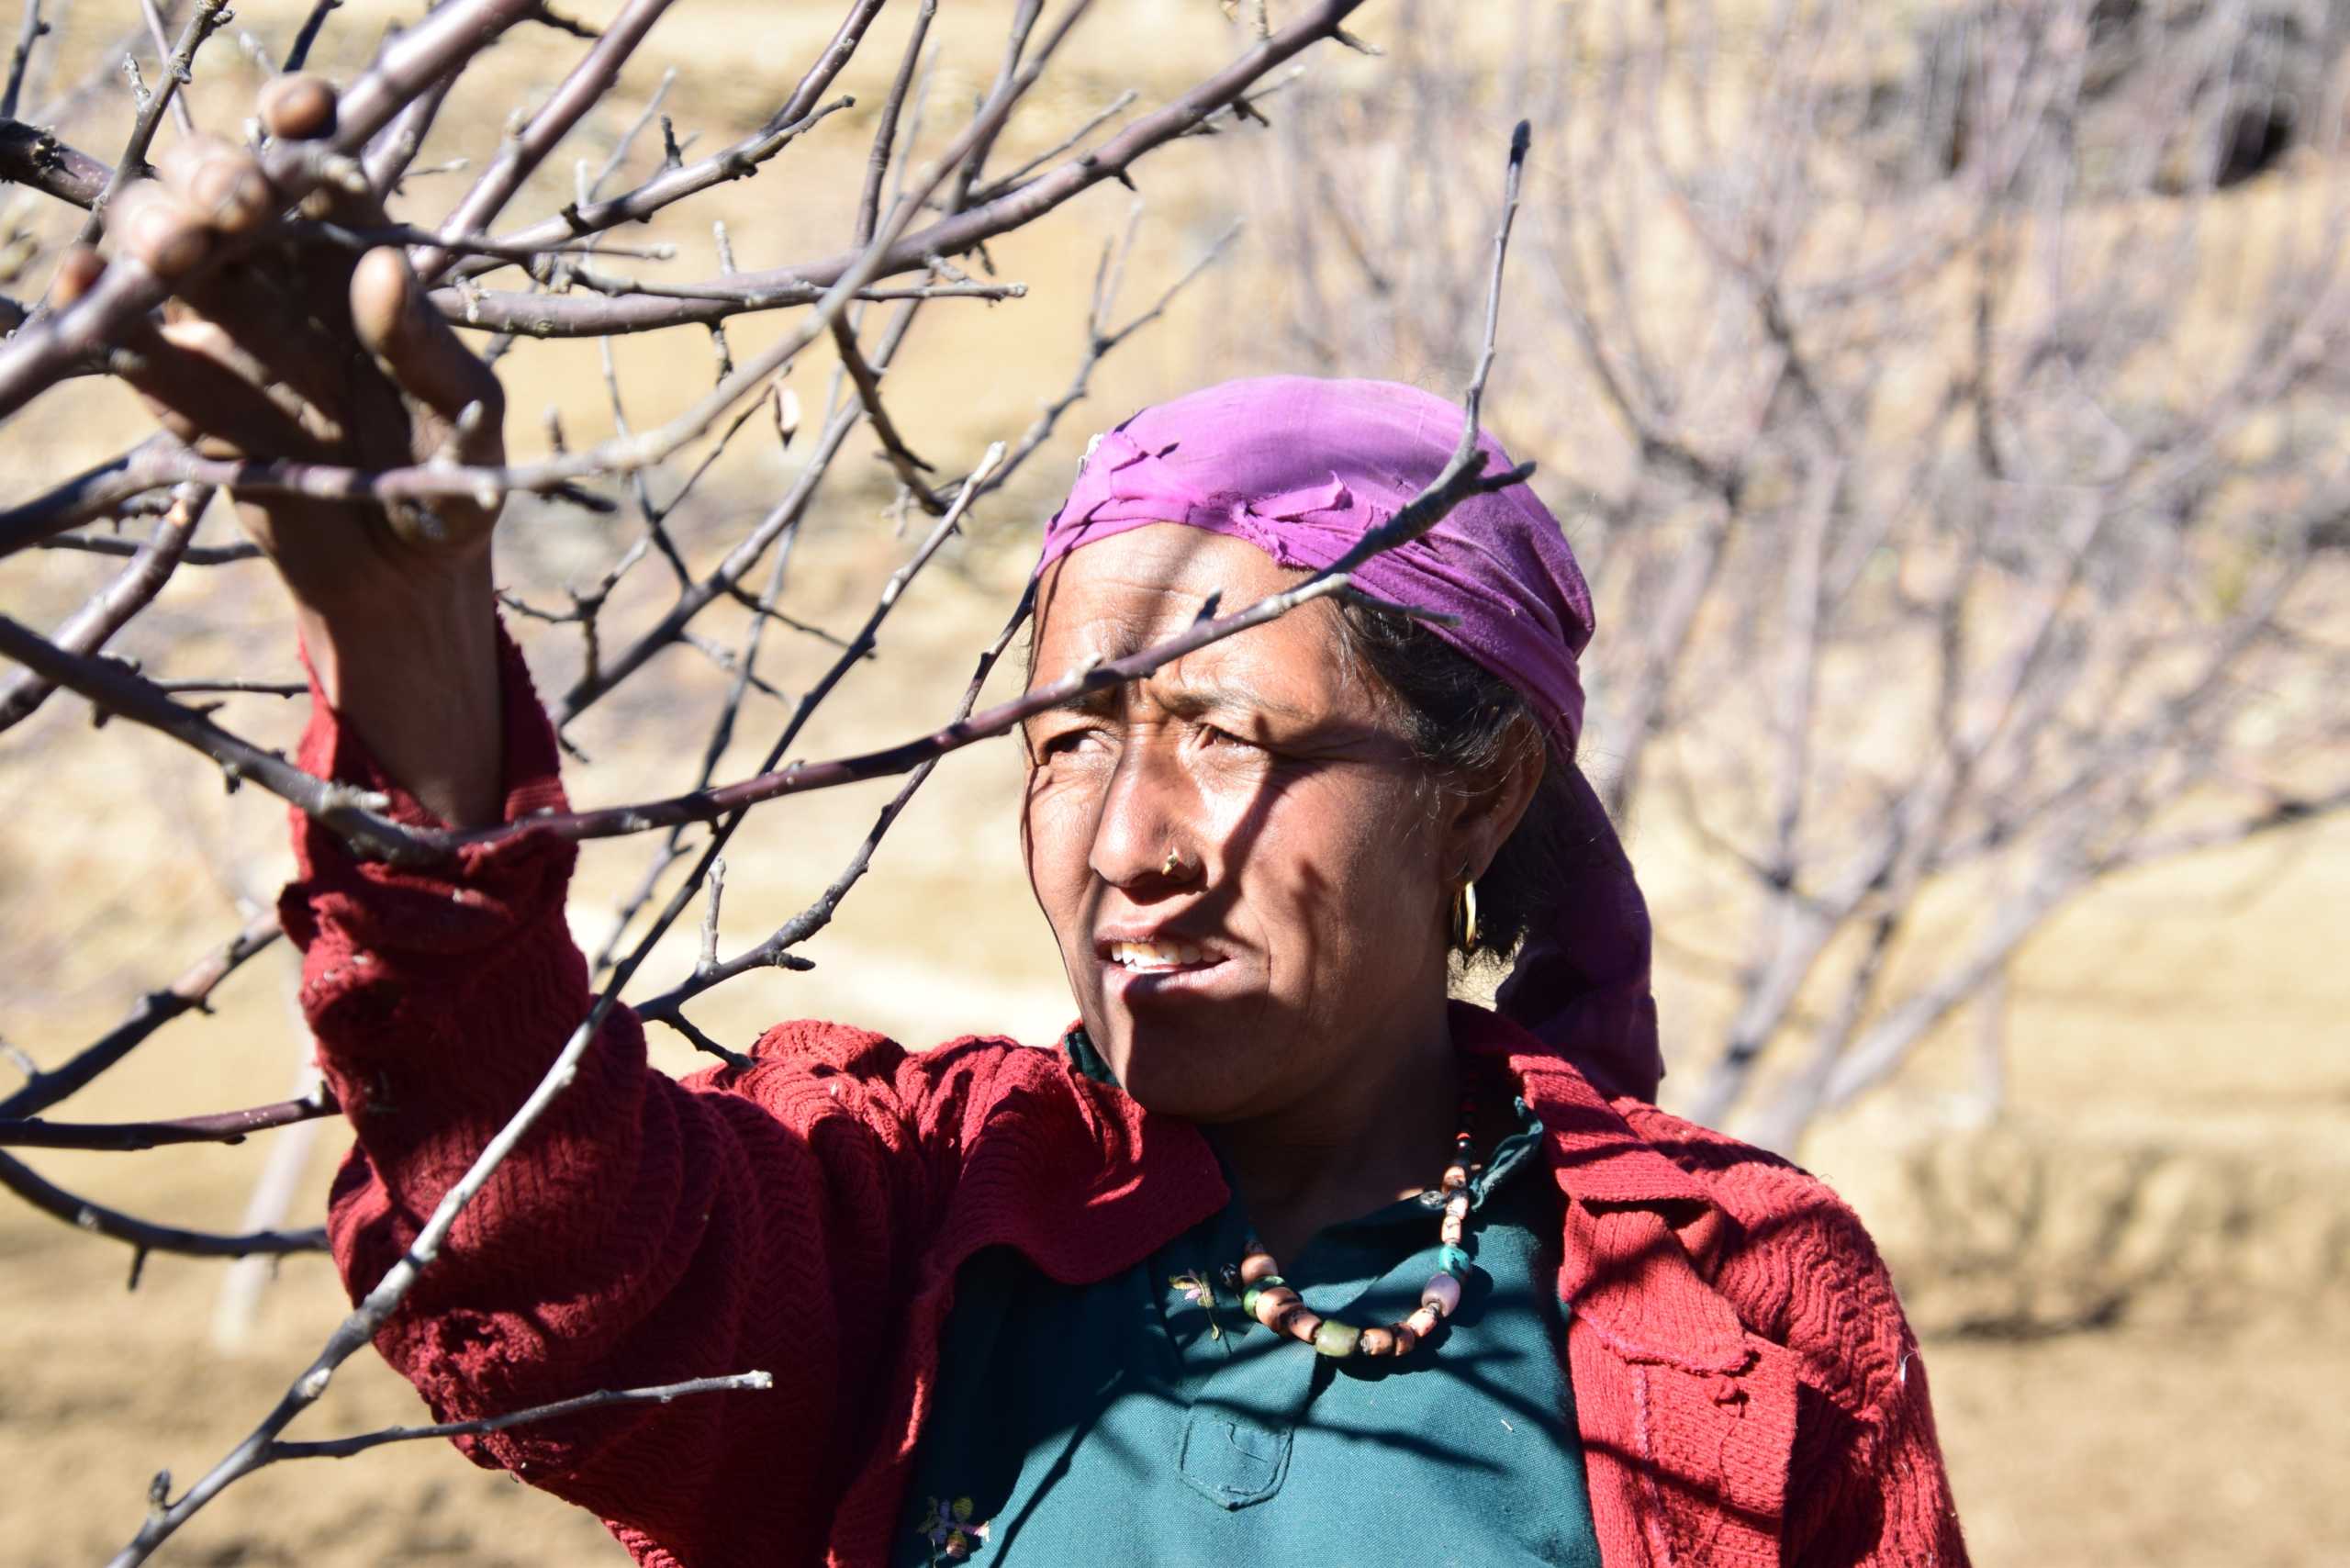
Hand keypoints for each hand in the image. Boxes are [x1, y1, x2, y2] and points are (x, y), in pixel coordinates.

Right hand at [52, 73, 507, 622]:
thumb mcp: (467, 418)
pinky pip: (122, 334)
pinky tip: (84, 289)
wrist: (406, 580)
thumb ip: (428, 351)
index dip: (299, 119)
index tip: (304, 112)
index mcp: (360, 256)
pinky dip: (92, 305)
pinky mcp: (180, 391)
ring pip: (157, 241)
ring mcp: (224, 329)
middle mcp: (283, 277)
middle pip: (217, 183)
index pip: (316, 159)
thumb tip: (383, 270)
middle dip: (216, 175)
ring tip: (176, 253)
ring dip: (153, 229)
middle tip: (238, 210)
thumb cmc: (457, 485)